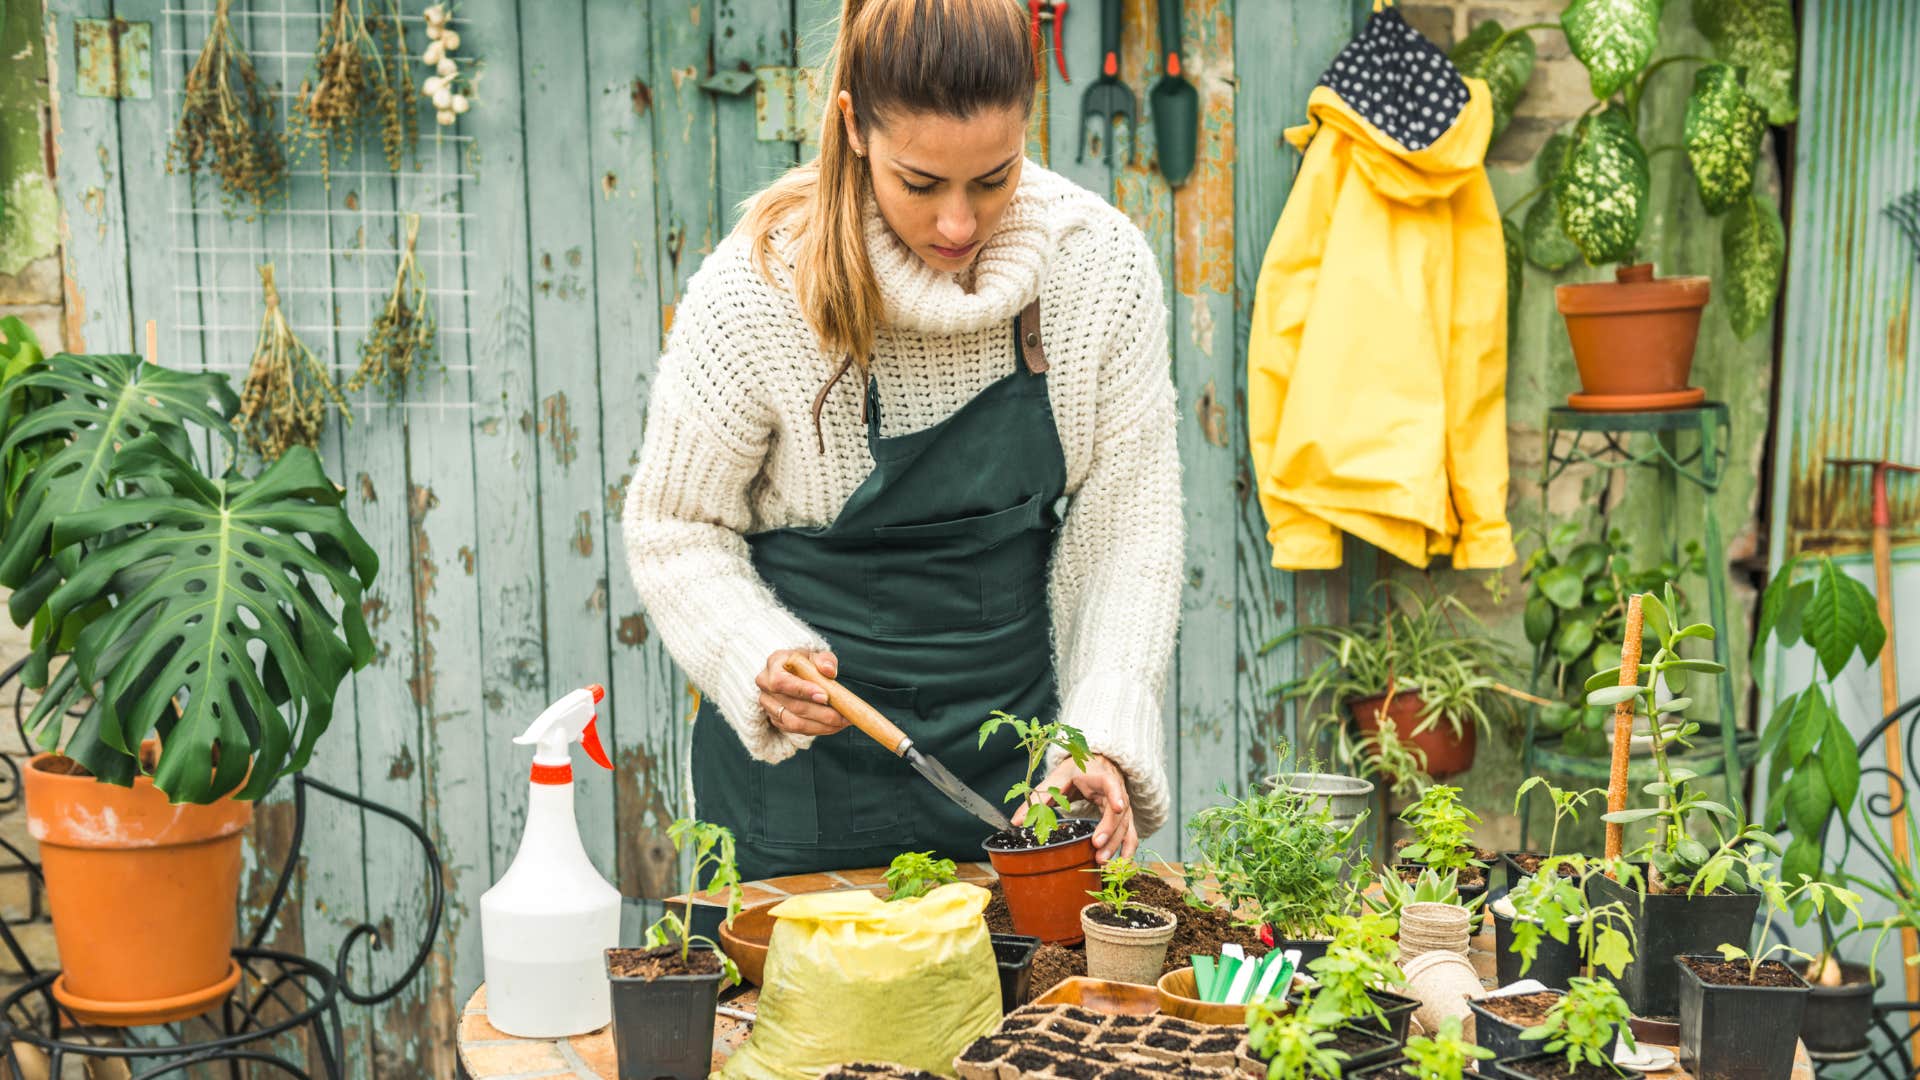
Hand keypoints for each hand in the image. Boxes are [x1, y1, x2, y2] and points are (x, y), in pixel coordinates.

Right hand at [757, 649, 846, 735]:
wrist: (795, 672)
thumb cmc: (807, 663)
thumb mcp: (817, 655)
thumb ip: (825, 660)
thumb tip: (829, 670)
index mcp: (774, 663)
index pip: (781, 681)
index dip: (802, 690)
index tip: (825, 696)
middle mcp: (766, 684)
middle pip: (791, 705)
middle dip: (820, 713)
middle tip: (843, 715)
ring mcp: (768, 704)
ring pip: (793, 722)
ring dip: (821, 725)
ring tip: (842, 722)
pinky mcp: (775, 719)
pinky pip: (796, 730)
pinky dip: (817, 729)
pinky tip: (833, 726)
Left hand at [1012, 753, 1137, 862]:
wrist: (1094, 764)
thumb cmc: (1076, 771)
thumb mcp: (1057, 779)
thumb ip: (1039, 798)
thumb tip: (1016, 821)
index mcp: (1100, 776)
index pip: (1112, 783)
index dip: (1116, 794)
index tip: (1118, 807)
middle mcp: (1116, 791)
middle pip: (1119, 812)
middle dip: (1110, 831)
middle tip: (1097, 847)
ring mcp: (1123, 806)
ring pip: (1126, 826)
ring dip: (1116, 845)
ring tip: (1102, 862)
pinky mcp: (1123, 818)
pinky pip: (1130, 835)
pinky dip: (1127, 850)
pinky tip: (1121, 866)